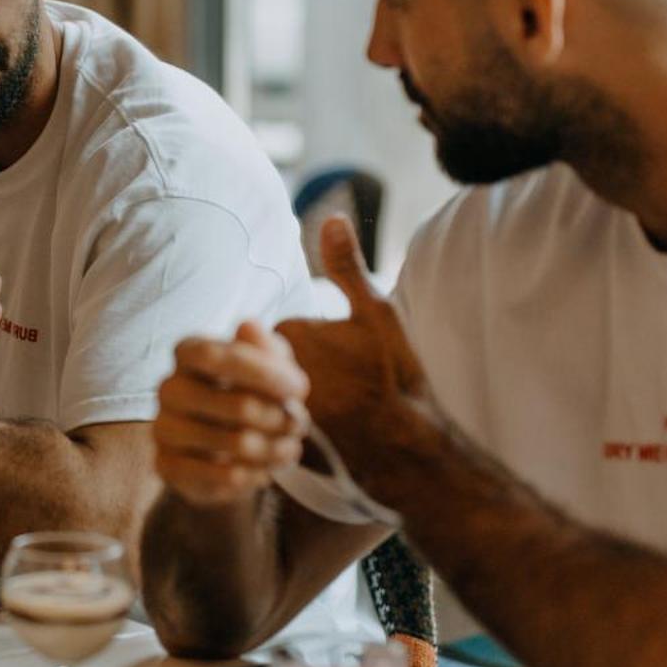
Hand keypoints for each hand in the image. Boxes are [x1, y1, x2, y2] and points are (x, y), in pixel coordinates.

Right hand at [154, 319, 311, 506]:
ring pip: (236, 443)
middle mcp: (168, 388)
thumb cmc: (249, 392)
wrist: (222, 446)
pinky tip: (265, 470)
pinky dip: (256, 474)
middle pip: (237, 405)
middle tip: (300, 425)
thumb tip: (248, 328)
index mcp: (188, 353)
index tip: (300, 389)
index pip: (214, 356)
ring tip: (290, 448)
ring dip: (276, 449)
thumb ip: (265, 346)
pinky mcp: (167, 466)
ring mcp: (163, 428)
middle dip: (281, 418)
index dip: (262, 372)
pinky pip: (224, 476)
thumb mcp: (267, 362)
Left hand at [275, 217, 434, 487]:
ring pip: (260, 395)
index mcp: (286, 333)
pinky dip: (281, 431)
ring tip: (330, 414)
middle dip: (282, 373)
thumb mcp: (378, 313)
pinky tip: (318, 437)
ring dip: (281, 401)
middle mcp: (266, 370)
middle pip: (257, 363)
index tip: (339, 360)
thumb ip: (347, 267)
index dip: (302, 342)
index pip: (268, 330)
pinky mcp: (272, 443)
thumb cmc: (395, 376)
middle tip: (337, 388)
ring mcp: (266, 408)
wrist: (409, 449)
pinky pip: (265, 430)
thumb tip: (332, 217)